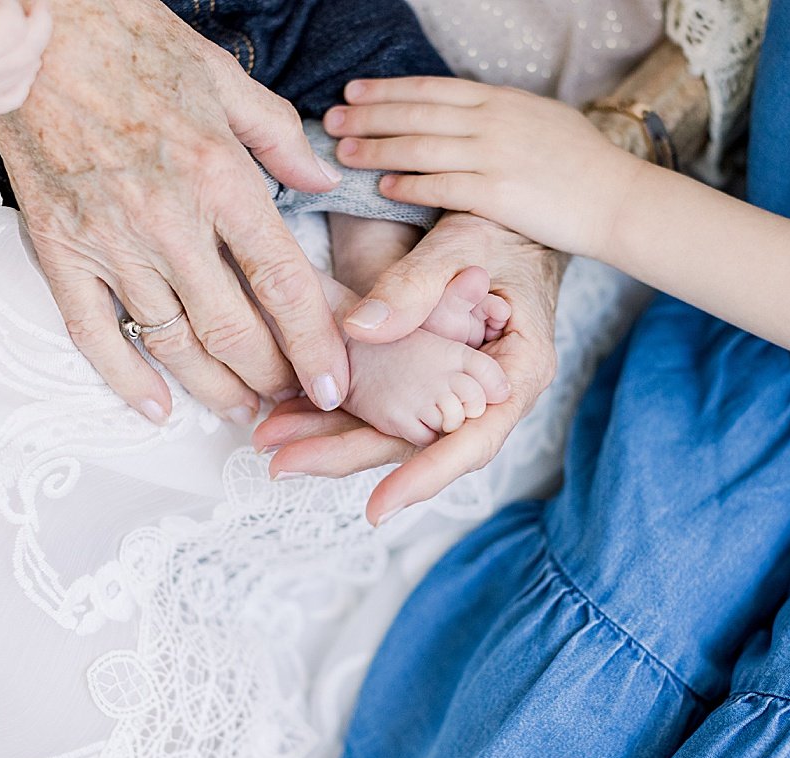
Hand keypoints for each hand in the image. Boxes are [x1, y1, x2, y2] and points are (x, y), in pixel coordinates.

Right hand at [0, 0, 349, 425]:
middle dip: (271, 376)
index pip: (283, 284)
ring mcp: (109, 241)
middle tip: (292, 397)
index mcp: (221, 178)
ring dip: (213, 388)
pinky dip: (125, 378)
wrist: (35, 27)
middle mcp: (168, 221)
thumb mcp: (228, 79)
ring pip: (172, 342)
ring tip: (243, 409)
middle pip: (233, 329)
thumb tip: (322, 183)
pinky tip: (156, 407)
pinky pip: (93, 333)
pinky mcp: (59, 248)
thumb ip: (283, 140)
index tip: (332, 383)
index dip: (314, 344)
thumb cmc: (133, 44)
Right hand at [0, 0, 51, 115]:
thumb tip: (37, 5)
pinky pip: (21, 91)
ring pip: (30, 68)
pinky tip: (11, 55)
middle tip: (22, 7)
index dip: (11, 4)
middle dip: (30, 22)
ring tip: (4, 29)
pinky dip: (22, 71)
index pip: (15, 23)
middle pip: (30, 48)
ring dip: (27, 44)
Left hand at [253, 213, 563, 524]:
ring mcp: (453, 389)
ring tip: (270, 438)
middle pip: (417, 443)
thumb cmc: (502, 229)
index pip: (474, 440)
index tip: (379, 506)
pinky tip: (289, 410)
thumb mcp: (464, 246)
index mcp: (519, 371)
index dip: (425, 476)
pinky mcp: (425, 378)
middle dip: (347, 455)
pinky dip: (336, 404)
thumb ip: (417, 288)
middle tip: (283, 463)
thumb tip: (360, 331)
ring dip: (330, 434)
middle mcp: (487, 394)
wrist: (504, 218)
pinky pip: (381, 400)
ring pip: (392, 426)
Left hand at [324, 77, 639, 258]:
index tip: (354, 93)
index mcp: (502, 100)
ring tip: (344, 153)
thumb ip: (500, 117)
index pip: (431, 89)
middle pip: (416, 113)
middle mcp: (493, 121)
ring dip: (377, 149)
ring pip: (420, 147)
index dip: (388, 90)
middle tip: (331, 121)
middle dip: (368, 116)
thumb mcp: (541, 122)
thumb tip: (466, 118)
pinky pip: (440, 186)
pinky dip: (407, 184)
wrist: (617, 198)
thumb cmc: (584, 165)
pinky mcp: (497, 193)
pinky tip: (381, 187)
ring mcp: (494, 155)